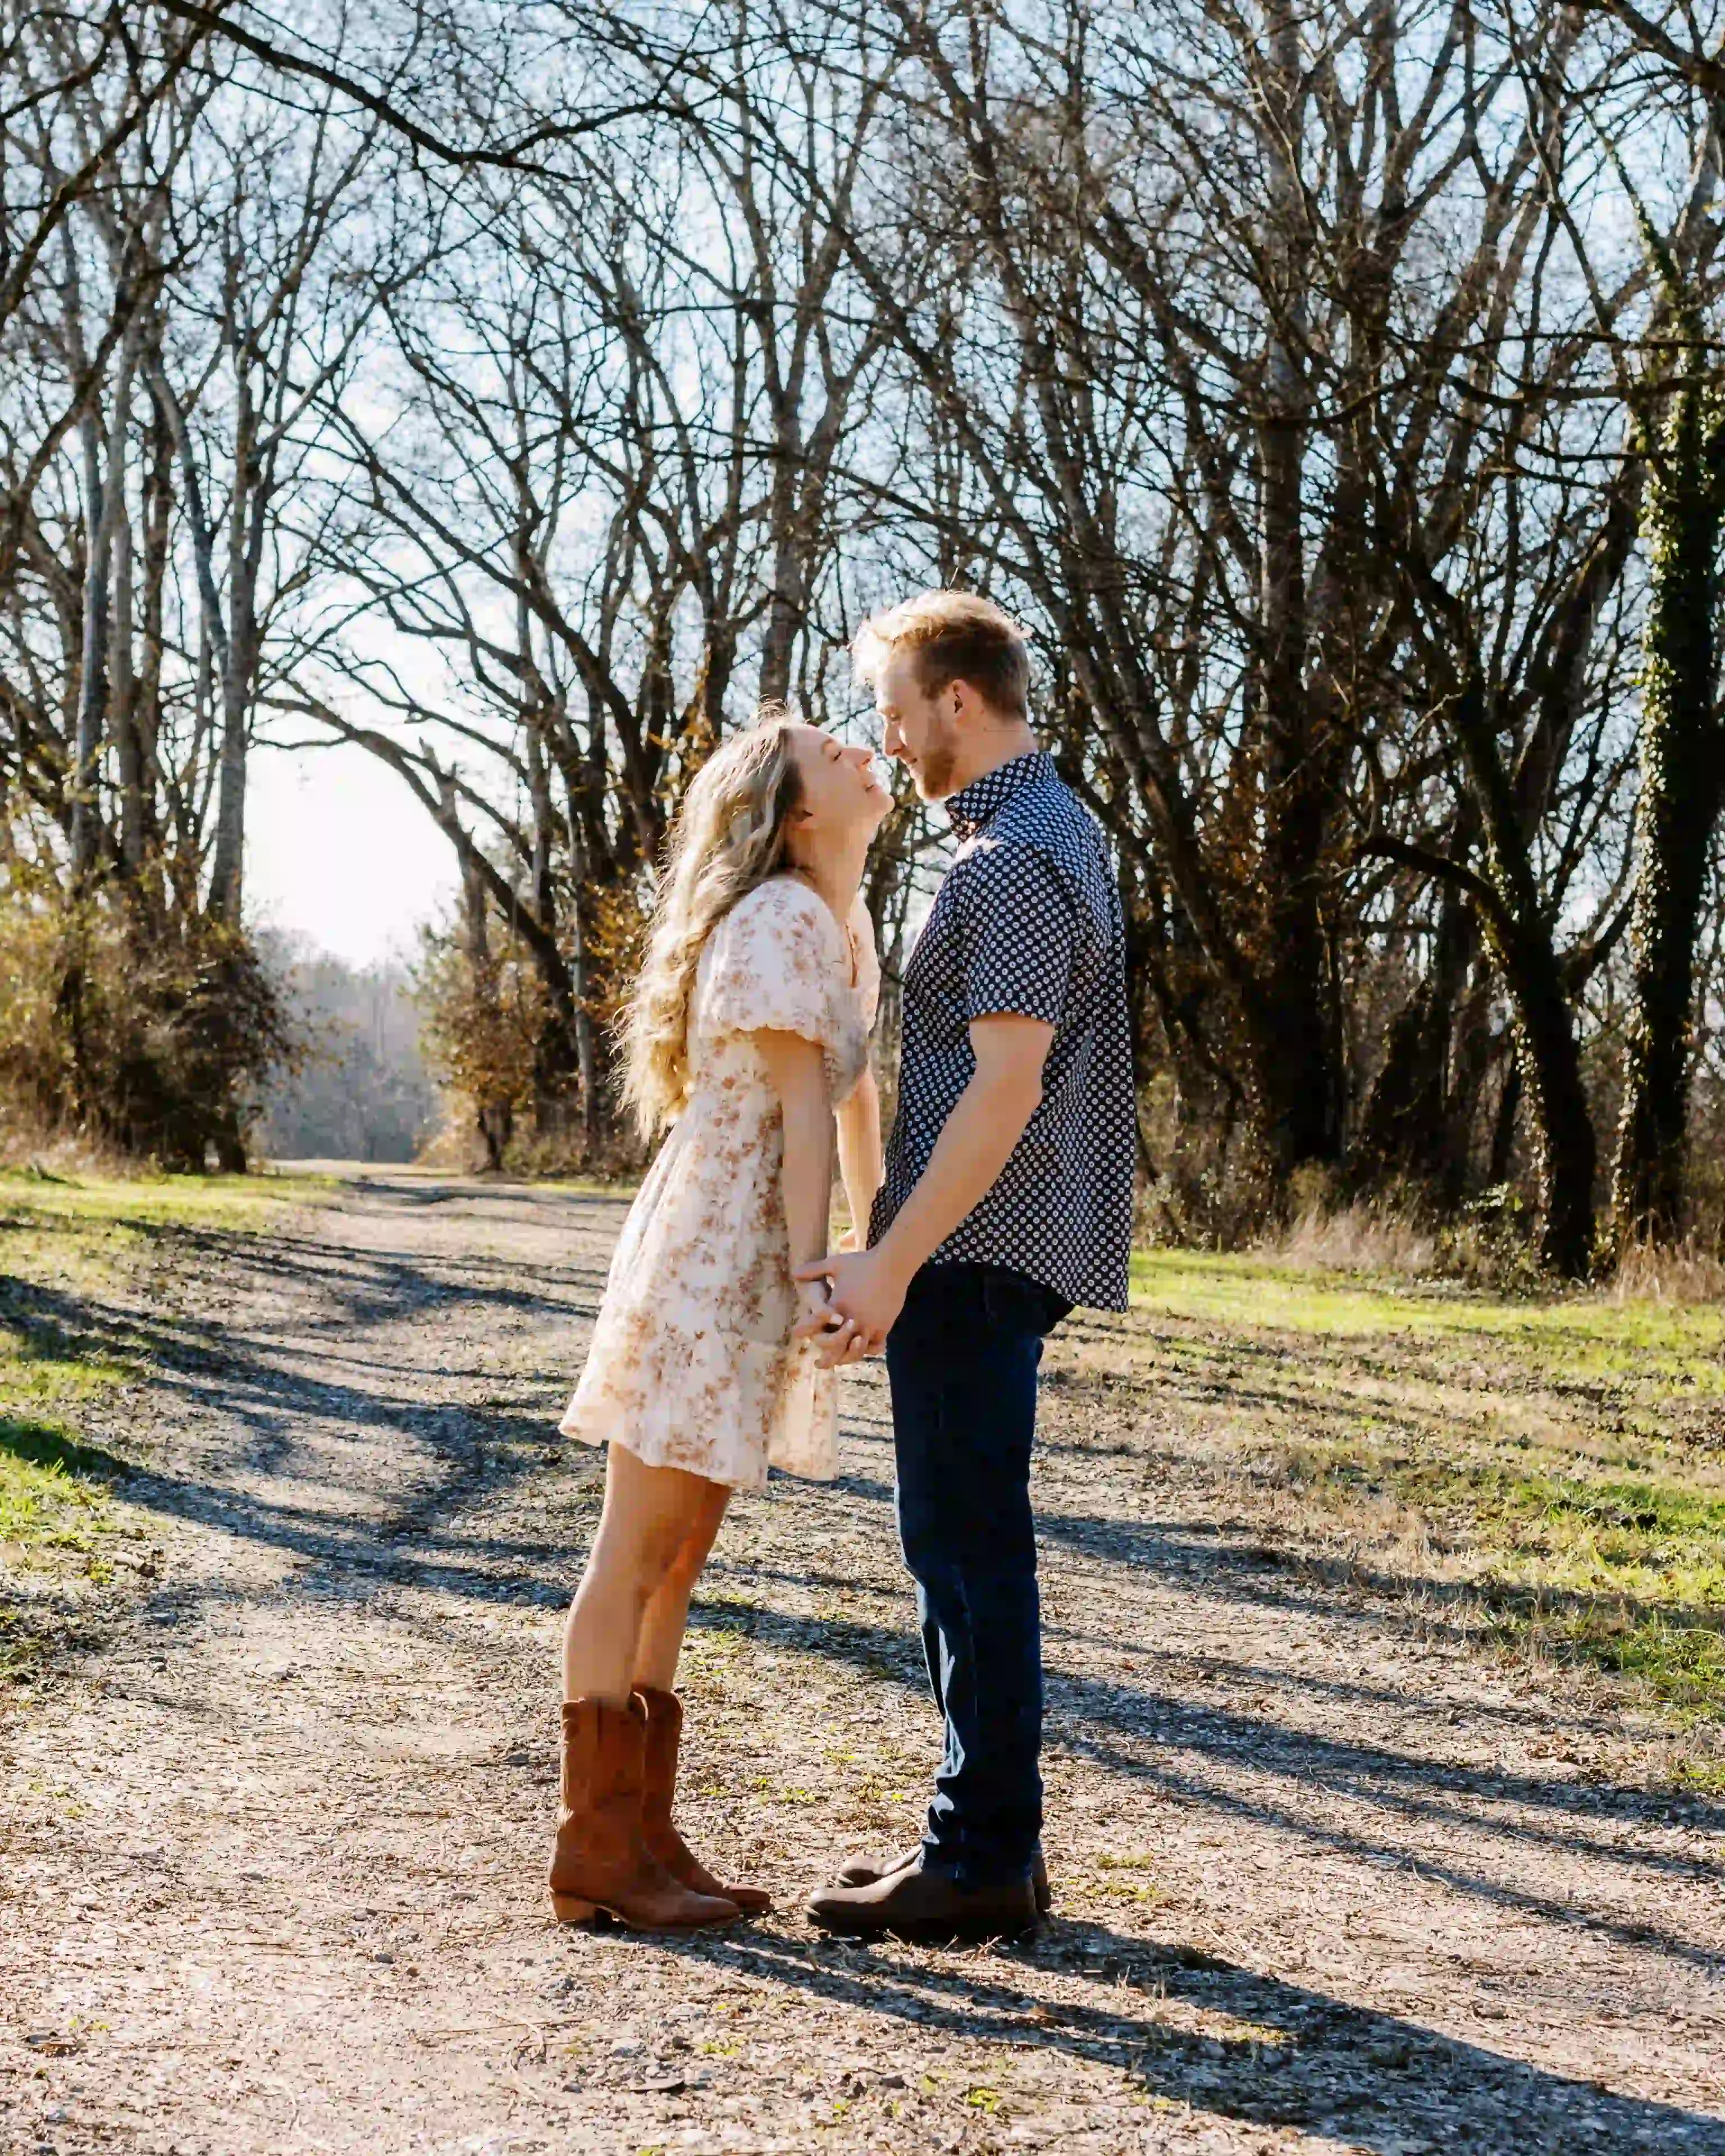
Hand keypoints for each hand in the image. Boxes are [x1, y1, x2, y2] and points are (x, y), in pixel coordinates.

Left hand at [792, 1245, 908, 1366]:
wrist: (892, 1264)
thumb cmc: (863, 1263)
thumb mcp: (835, 1264)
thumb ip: (814, 1270)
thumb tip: (794, 1272)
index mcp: (836, 1306)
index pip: (815, 1324)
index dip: (804, 1329)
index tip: (796, 1334)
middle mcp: (850, 1320)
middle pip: (834, 1347)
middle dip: (826, 1358)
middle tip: (819, 1364)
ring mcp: (868, 1326)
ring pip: (855, 1351)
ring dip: (847, 1358)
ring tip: (842, 1361)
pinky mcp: (883, 1326)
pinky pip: (874, 1346)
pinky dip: (868, 1350)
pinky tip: (864, 1351)